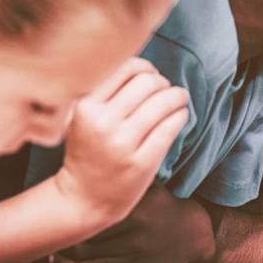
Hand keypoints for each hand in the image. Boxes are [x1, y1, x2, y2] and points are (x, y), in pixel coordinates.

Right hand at [54, 58, 189, 224]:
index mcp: (84, 105)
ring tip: (179, 99)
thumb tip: (145, 66)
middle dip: (163, 82)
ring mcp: (122, 144)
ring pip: (163, 102)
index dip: (145, 68)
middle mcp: (102, 122)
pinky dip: (181, 115)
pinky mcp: (141, 162)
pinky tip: (180, 115)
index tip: (150, 76)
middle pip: (148, 82)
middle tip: (166, 89)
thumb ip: (105, 91)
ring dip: (177, 96)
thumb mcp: (81, 115)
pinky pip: (171, 126)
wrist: (84, 197)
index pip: (126, 68)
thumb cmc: (88, 149)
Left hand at [54, 182, 215, 262]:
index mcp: (135, 213)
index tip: (56, 223)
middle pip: (85, 247)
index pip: (90, 222)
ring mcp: (139, 259)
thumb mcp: (148, 186)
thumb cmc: (162, 205)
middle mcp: (137, 237)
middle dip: (64, 249)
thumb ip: (124, 175)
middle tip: (51, 245)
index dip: (68, 225)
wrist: (193, 233)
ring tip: (57, 261)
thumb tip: (91, 154)